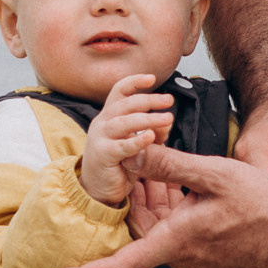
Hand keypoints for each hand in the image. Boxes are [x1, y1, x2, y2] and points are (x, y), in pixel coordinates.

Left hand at [43, 144, 267, 267]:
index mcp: (175, 242)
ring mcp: (193, 258)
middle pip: (138, 231)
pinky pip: (176, 230)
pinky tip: (188, 184)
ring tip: (175, 170)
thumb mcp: (214, 174)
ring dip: (158, 199)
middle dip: (136, 199)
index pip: (118, 267)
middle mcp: (180, 257)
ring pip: (158, 227)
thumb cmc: (264, 205)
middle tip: (144, 164)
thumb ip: (169, 164)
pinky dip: (174, 206)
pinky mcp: (205, 254)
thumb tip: (131, 152)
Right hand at [75, 74, 174, 206]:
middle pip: (126, 104)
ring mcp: (100, 138)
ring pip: (124, 122)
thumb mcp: (138, 143)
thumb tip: (167, 120)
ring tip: (167, 118)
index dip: (135, 82)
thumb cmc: (119, 163)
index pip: (119, 91)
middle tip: (168, 100)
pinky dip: (137, 140)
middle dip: (149, 100)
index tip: (152, 79)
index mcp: (109, 116)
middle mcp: (102, 123)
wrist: (98, 188)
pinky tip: (151, 137)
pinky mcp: (103, 155)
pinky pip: (122, 146)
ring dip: (148, 118)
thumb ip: (152, 130)